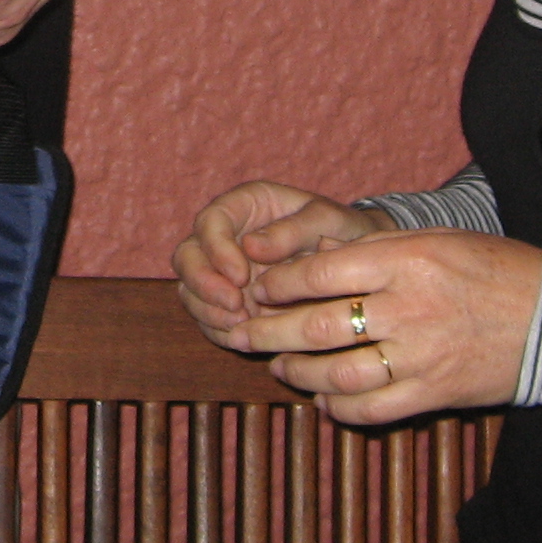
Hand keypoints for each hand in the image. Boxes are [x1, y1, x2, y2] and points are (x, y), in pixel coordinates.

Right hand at [174, 180, 381, 348]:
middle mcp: (224, 237)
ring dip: (209, 310)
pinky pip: (208, 317)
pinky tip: (243, 337)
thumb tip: (251, 247)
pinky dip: (219, 329)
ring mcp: (221, 271)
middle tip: (235, 306)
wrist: (353, 264)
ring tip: (242, 324)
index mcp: (243, 205)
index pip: (211, 221)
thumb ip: (290, 230)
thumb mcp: (325, 220)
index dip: (217, 250)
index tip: (240, 276)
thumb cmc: (340, 230)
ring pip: (190, 289)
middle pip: (187, 256)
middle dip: (203, 284)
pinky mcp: (227, 302)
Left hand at [234, 228, 541, 425]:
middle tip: (243, 332)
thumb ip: (376, 250)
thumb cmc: (492, 269)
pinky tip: (324, 399)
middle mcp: (410, 308)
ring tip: (280, 367)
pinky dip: (339, 408)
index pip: (320, 272)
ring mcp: (422, 355)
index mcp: (406, 260)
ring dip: (298, 373)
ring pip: (338, 374)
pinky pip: (372, 409)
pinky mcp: (435, 393)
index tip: (260, 287)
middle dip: (270, 332)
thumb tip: (313, 255)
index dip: (279, 283)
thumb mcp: (436, 240)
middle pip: (317, 326)